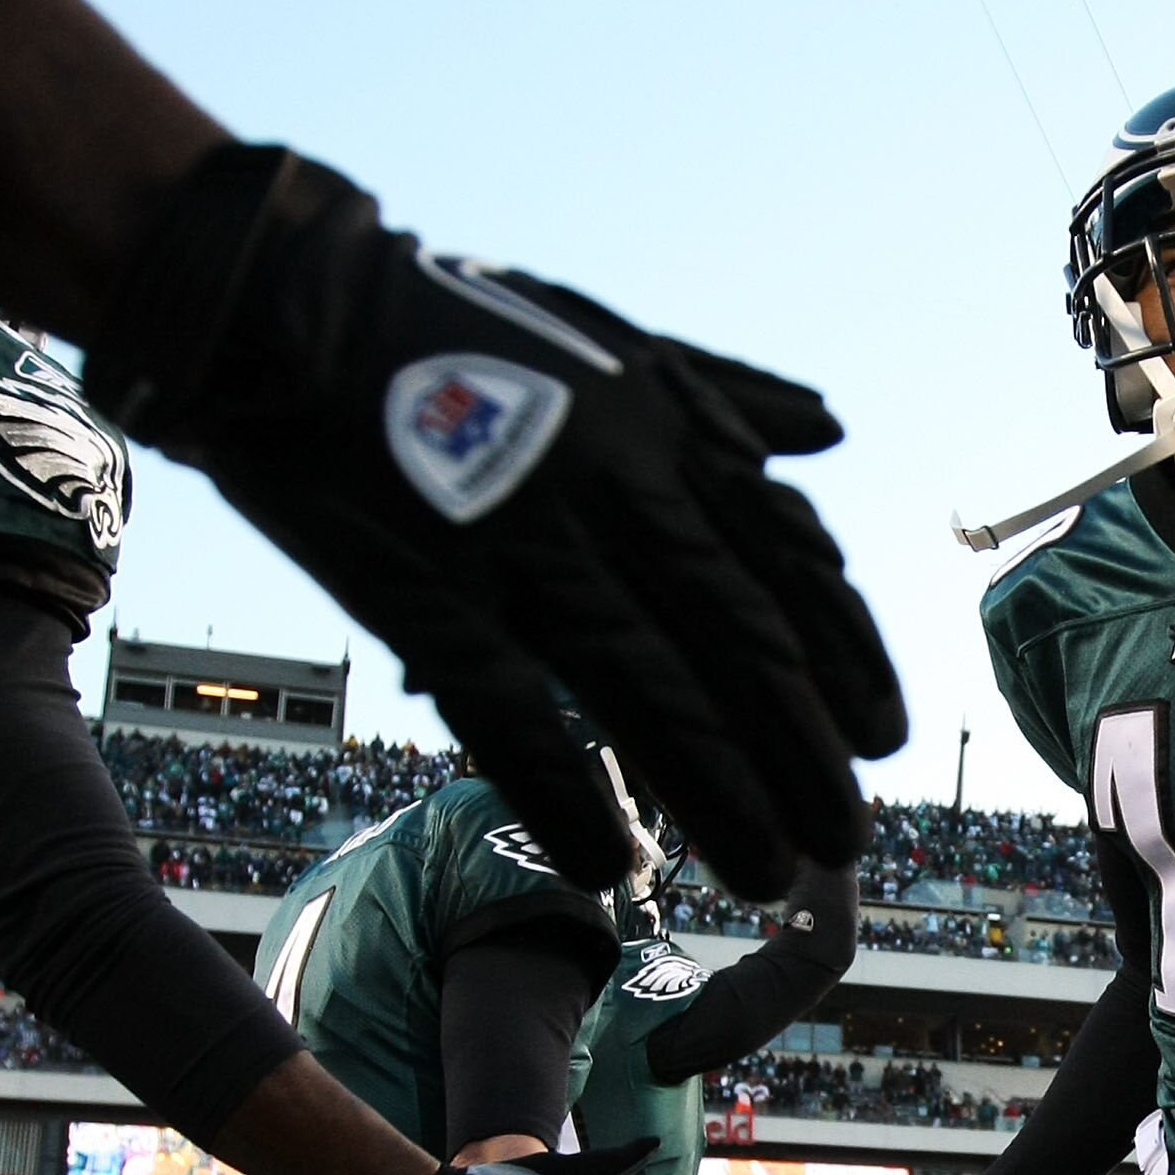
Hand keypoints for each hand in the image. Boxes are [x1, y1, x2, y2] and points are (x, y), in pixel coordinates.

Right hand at [86, 143, 905, 897]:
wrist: (289, 306)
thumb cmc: (459, 324)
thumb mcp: (612, 340)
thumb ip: (723, 396)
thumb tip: (829, 431)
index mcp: (663, 433)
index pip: (787, 560)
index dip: (846, 657)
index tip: (885, 736)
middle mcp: (613, 489)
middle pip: (737, 638)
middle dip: (801, 747)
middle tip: (845, 836)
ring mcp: (519, 539)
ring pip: (645, 685)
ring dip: (717, 789)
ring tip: (766, 868)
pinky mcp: (425, 587)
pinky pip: (507, 707)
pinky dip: (562, 790)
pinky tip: (609, 865)